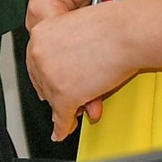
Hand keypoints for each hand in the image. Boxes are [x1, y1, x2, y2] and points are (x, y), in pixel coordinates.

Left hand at [25, 3, 134, 142]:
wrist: (126, 33)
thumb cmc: (111, 28)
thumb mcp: (75, 29)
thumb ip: (63, 47)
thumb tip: (62, 67)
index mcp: (40, 34)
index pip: (35, 62)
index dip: (45, 77)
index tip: (49, 84)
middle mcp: (39, 54)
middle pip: (42, 83)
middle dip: (54, 92)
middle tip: (64, 99)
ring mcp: (50, 76)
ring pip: (53, 101)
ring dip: (64, 109)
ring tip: (74, 112)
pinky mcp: (64, 95)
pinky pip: (61, 118)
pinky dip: (62, 129)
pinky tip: (61, 133)